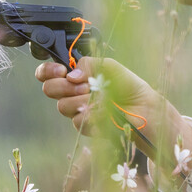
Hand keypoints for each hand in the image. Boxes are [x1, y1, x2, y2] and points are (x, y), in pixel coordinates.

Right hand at [35, 57, 161, 135]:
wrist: (144, 107)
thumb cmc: (128, 85)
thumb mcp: (109, 66)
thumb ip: (89, 64)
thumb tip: (72, 75)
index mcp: (75, 76)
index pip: (47, 73)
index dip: (47, 71)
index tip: (62, 70)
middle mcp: (72, 93)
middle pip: (49, 89)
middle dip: (63, 86)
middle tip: (84, 86)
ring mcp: (78, 110)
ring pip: (63, 106)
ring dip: (80, 100)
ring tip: (98, 97)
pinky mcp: (86, 126)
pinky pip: (78, 120)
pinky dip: (92, 114)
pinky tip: (104, 111)